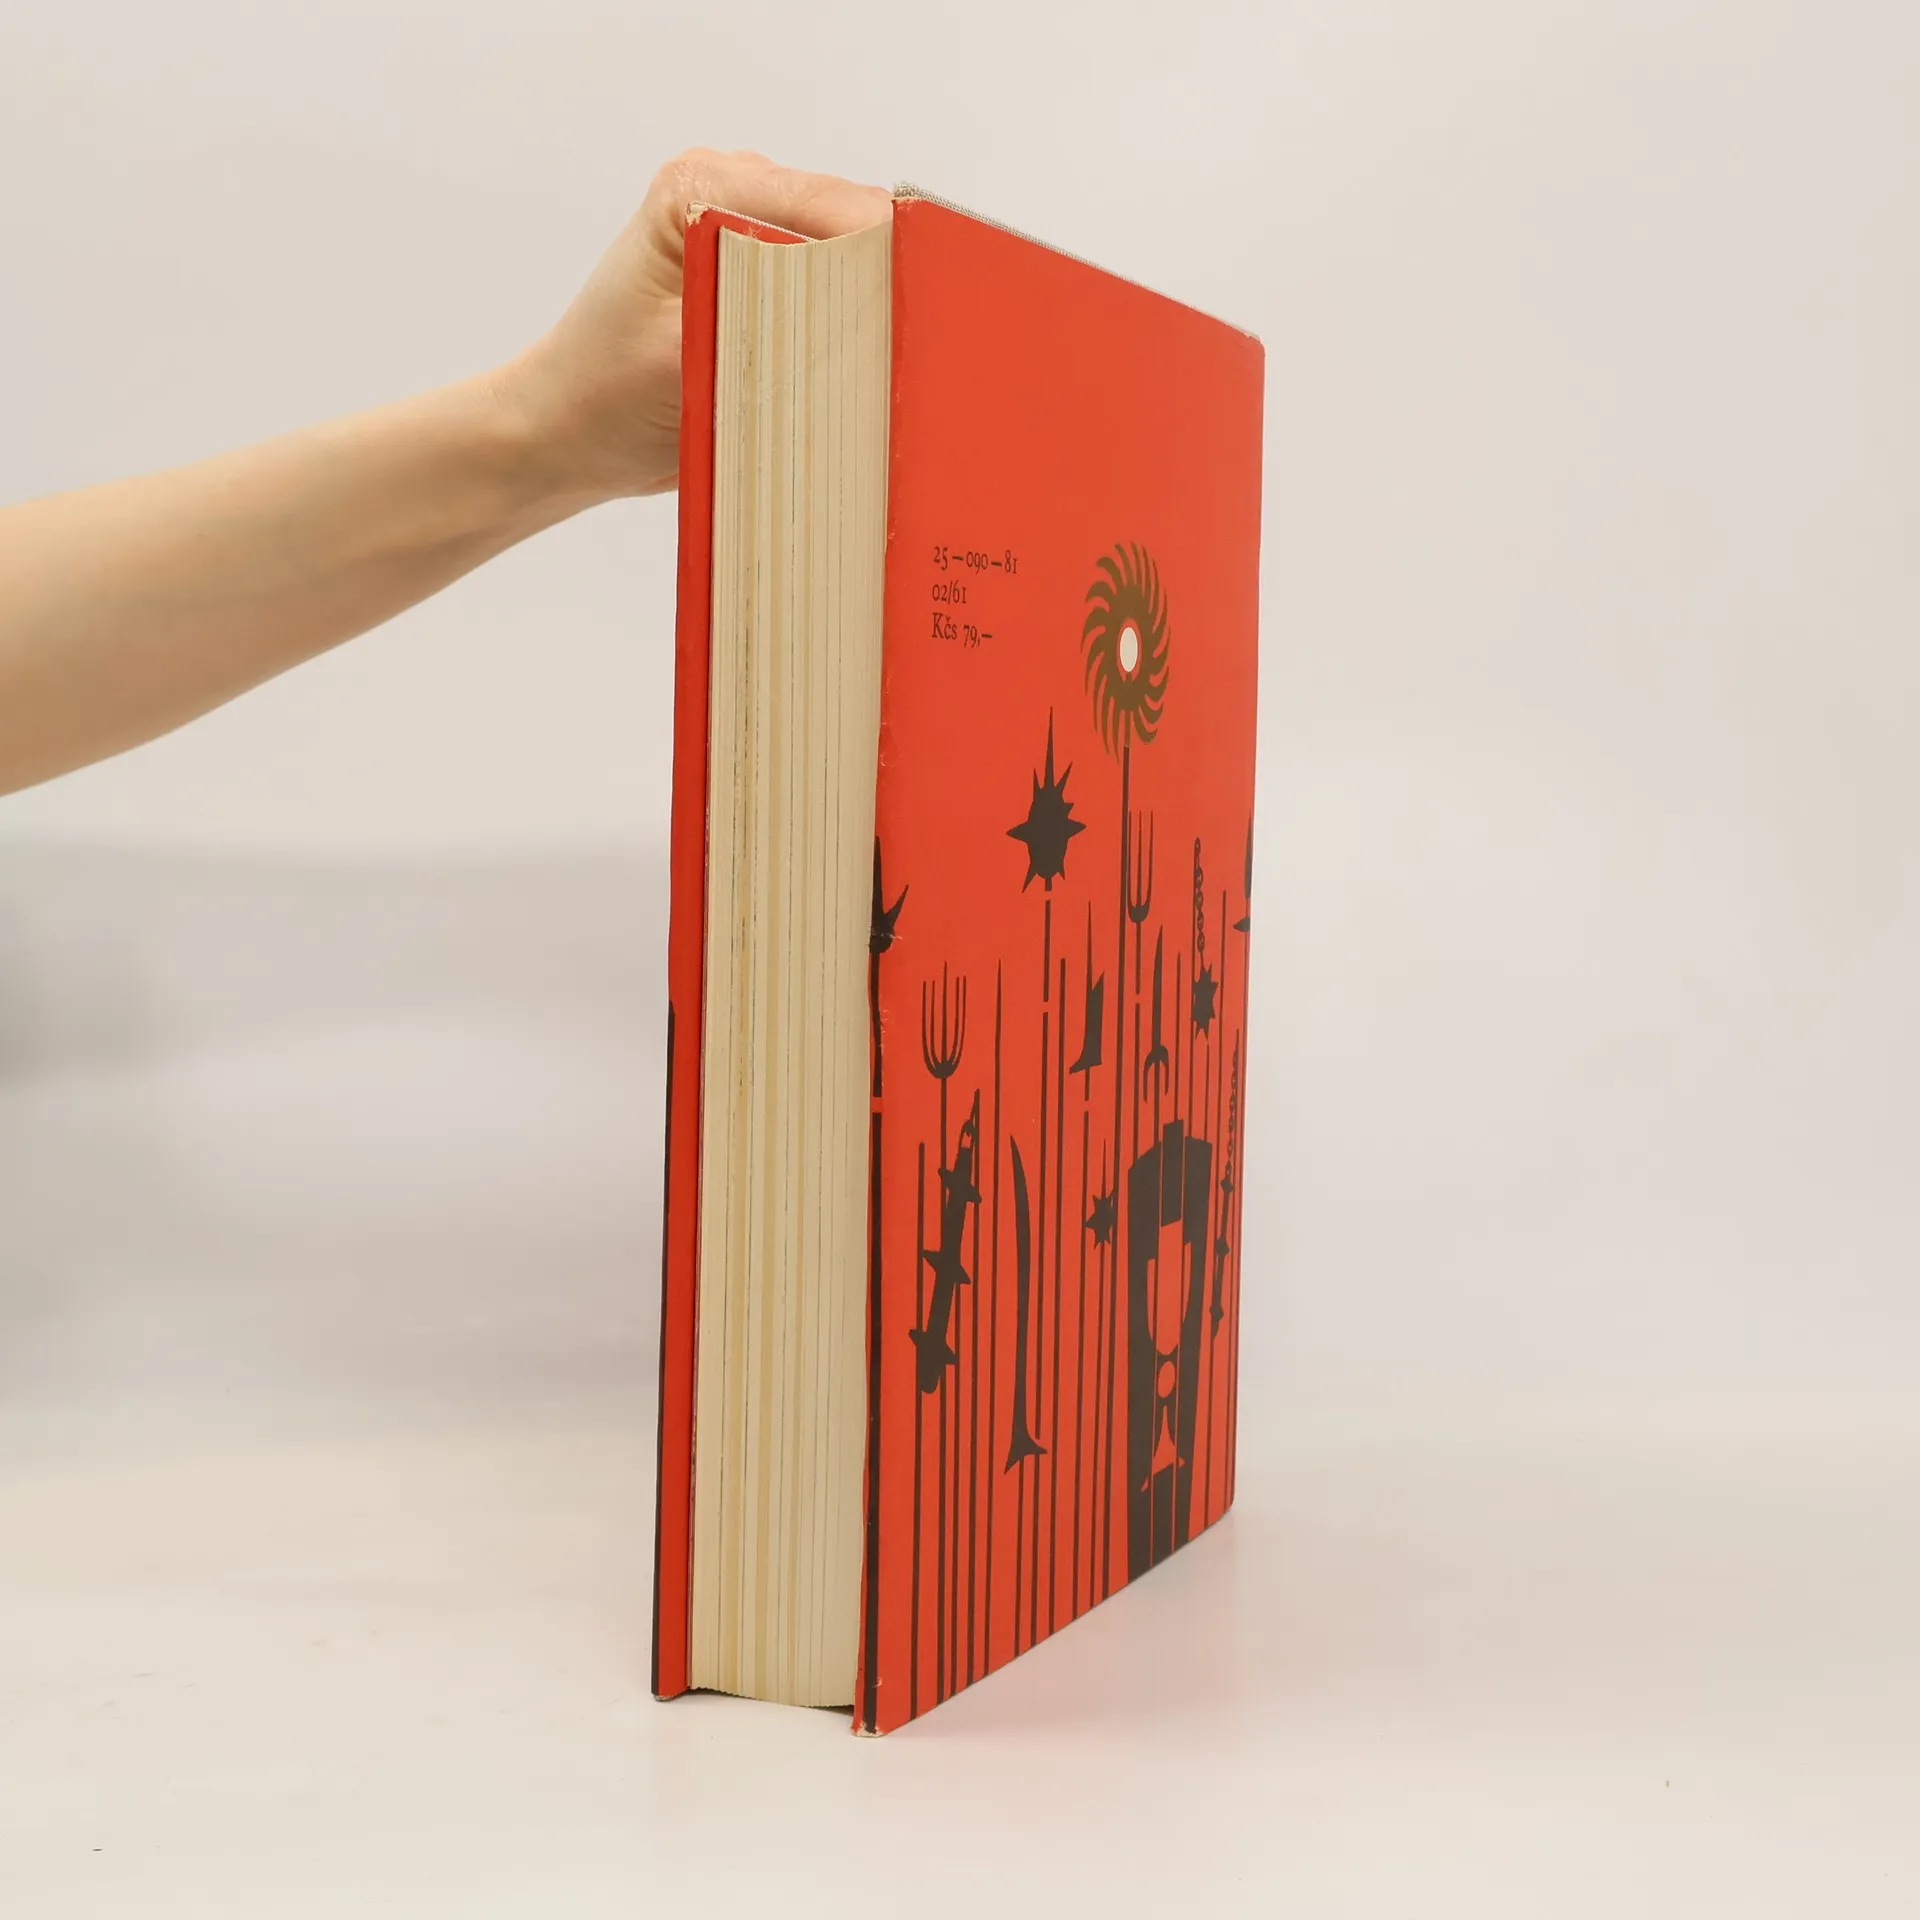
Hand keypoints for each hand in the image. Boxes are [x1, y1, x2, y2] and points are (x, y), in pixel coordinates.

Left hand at [499, 149, 890, 503]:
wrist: (566, 435)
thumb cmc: (607, 399)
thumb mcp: (691, 361)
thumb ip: (770, 332)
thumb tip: (863, 325)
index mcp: (703, 188)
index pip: (834, 206)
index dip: (890, 262)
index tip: (929, 323)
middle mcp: (731, 193)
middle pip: (852, 230)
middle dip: (886, 289)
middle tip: (920, 358)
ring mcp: (749, 233)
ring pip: (851, 265)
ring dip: (873, 315)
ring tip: (893, 372)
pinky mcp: (761, 279)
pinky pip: (833, 296)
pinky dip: (851, 333)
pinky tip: (860, 373)